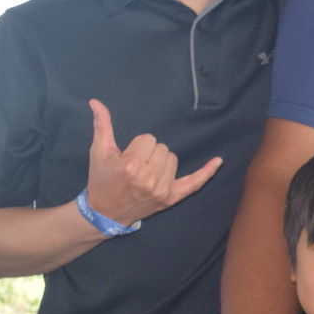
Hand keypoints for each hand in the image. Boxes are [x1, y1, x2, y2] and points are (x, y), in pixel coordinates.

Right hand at [85, 99, 221, 224]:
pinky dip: (207, 172)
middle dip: (149, 153)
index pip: (148, 139)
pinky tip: (218, 161)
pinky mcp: (171, 199)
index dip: (137, 146)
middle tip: (135, 166)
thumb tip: (95, 102)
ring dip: (161, 162)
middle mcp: (149, 179)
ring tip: (145, 173)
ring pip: (173, 159)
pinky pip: (195, 183)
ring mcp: (162, 190)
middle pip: (162, 148)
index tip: (127, 157)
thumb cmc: (102, 179)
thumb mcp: (99, 152)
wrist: (104, 212)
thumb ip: (101, 126)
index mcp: (131, 166)